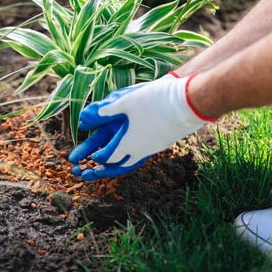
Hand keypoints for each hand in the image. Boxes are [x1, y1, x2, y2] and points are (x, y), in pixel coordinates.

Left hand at [68, 73, 216, 180]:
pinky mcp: (162, 144)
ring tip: (113, 162)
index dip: (98, 157)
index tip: (92, 157)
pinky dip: (132, 157)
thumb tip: (84, 118)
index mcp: (127, 143)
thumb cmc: (154, 101)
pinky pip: (142, 155)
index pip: (108, 157)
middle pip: (119, 165)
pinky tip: (132, 149)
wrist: (187, 103)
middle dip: (106, 168)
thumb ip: (104, 110)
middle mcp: (139, 151)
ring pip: (132, 162)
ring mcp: (152, 149)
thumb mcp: (125, 101)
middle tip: (95, 170)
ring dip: (119, 163)